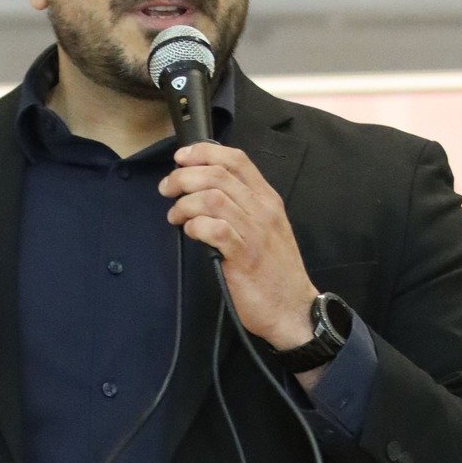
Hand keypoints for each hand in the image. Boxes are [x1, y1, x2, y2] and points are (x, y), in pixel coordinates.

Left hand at [158, 143, 318, 349]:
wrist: (293, 310)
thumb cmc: (275, 272)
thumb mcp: (265, 230)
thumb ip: (242, 207)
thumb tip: (204, 192)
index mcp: (268, 199)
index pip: (236, 159)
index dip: (204, 152)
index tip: (181, 158)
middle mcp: (263, 210)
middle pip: (218, 174)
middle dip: (184, 176)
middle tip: (167, 189)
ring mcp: (255, 233)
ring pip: (213, 198)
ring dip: (185, 203)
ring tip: (176, 216)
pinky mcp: (244, 257)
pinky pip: (215, 229)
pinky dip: (195, 226)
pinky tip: (191, 232)